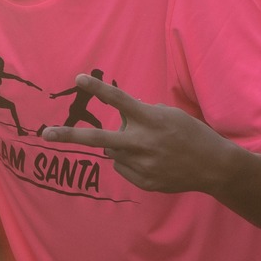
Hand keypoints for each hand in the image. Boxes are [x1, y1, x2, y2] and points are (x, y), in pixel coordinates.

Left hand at [38, 74, 236, 192]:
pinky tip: (152, 161)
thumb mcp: (169, 115)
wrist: (215, 166)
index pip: (120, 101)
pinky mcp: (145, 181)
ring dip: (121, 147)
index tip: (78, 79)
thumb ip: (140, 114)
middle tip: (46, 134)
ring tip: (148, 148)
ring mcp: (143, 165)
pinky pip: (123, 167)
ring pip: (112, 152)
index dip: (98, 89)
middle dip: (70, 136)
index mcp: (151, 120)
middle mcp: (144, 142)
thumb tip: (117, 120)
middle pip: (98, 139)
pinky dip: (131, 161)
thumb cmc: (190, 133)